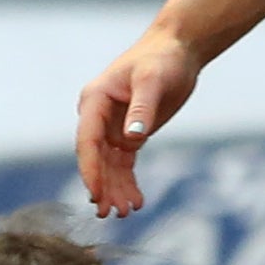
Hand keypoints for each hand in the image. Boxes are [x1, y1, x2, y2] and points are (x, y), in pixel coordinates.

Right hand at [75, 28, 201, 217]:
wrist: (177, 50)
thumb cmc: (162, 59)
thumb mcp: (153, 81)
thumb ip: (141, 110)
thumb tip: (131, 139)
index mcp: (95, 99)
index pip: (87, 140)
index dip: (90, 169)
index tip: (96, 194)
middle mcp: (98, 115)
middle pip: (95, 157)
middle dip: (101, 186)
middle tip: (109, 214)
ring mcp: (112, 126)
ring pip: (108, 165)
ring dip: (114, 189)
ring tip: (125, 213)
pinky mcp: (129, 133)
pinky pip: (123, 163)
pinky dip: (127, 182)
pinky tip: (136, 201)